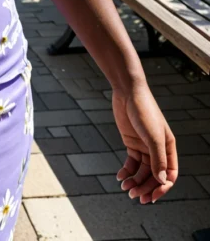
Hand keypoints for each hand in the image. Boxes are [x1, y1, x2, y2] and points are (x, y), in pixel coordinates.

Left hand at [112, 82, 177, 203]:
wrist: (127, 92)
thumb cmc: (144, 110)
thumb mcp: (152, 136)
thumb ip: (157, 159)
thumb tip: (162, 181)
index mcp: (168, 148)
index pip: (169, 174)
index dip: (162, 188)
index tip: (152, 197)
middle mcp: (157, 149)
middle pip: (154, 176)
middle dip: (146, 188)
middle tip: (134, 197)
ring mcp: (144, 147)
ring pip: (141, 171)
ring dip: (134, 181)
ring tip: (125, 188)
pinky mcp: (131, 143)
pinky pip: (131, 162)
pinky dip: (126, 171)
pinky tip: (120, 177)